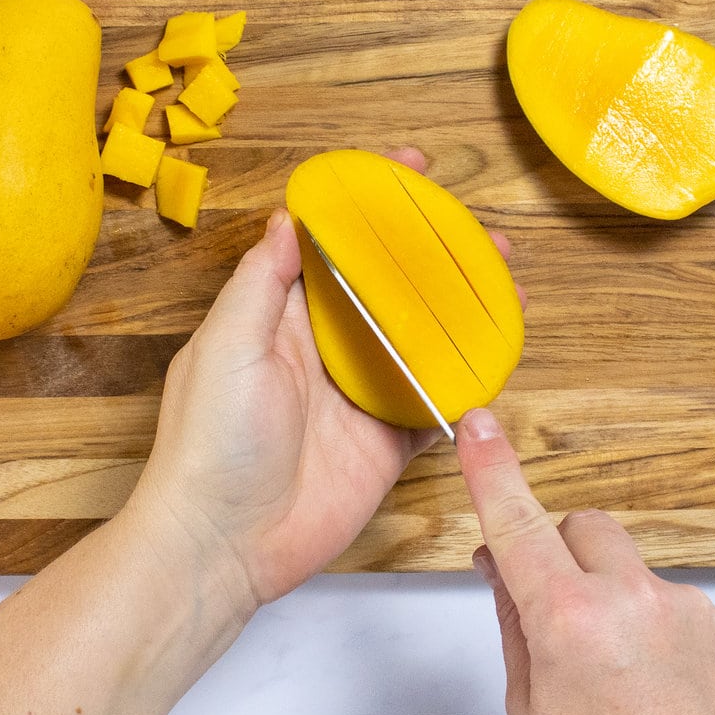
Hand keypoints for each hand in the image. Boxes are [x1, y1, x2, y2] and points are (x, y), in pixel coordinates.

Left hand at [129, 148, 452, 612]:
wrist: (223, 545)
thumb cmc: (210, 442)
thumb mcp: (225, 346)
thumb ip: (260, 282)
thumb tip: (288, 219)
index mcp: (281, 317)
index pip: (333, 246)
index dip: (368, 205)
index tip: (408, 169)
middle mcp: (325, 348)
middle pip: (388, 287)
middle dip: (431, 253)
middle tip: (476, 228)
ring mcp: (359, 394)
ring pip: (420, 337)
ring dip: (460, 307)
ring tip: (505, 277)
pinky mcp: (385, 440)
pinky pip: (434, 401)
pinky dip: (465, 379)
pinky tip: (497, 351)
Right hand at [456, 407, 714, 714]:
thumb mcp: (533, 710)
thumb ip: (514, 625)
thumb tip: (501, 566)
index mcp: (570, 621)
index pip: (517, 523)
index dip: (490, 469)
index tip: (477, 426)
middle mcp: (632, 599)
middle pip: (579, 526)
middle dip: (557, 551)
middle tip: (553, 607)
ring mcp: (684, 607)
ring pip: (624, 563)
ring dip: (606, 592)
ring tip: (615, 668)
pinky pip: (665, 595)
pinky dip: (647, 620)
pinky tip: (652, 679)